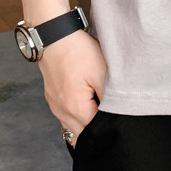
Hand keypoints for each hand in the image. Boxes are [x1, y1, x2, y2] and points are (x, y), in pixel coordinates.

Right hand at [38, 29, 106, 147]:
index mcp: (75, 108)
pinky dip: (78, 115)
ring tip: (99, 107)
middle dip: (97, 129)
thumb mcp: (101, 72)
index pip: (95, 132)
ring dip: (87, 123)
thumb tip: (116, 116)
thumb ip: (109, 98)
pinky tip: (87, 102)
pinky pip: (66, 117)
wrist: (55, 36)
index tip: (118, 116)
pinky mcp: (53, 99)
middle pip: (83, 134)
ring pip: (73, 128)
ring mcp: (55, 106)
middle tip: (111, 115)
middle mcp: (61, 112)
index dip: (108, 127)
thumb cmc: (78, 52)